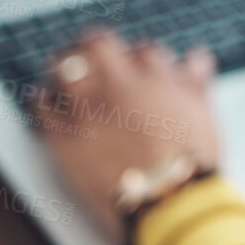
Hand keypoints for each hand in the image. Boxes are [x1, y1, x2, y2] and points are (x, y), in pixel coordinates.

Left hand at [34, 29, 220, 230]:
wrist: (168, 202)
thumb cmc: (190, 162)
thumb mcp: (203, 114)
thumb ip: (195, 81)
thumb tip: (195, 60)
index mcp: (154, 74)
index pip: (141, 49)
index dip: (137, 59)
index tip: (133, 68)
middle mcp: (118, 82)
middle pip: (96, 42)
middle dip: (93, 46)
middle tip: (89, 56)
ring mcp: (88, 107)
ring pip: (63, 65)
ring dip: (64, 66)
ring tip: (63, 73)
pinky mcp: (64, 136)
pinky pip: (42, 105)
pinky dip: (44, 100)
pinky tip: (47, 102)